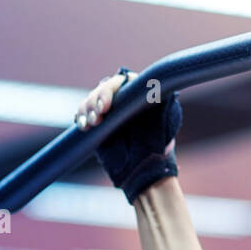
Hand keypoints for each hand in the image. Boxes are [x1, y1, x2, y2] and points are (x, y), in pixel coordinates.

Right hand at [75, 69, 182, 203]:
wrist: (145, 167)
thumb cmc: (159, 143)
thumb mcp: (165, 123)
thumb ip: (165, 107)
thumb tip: (169, 92)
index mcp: (138, 93)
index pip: (120, 82)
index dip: (109, 91)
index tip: (105, 107)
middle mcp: (122, 98)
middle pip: (102, 90)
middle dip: (95, 102)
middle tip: (96, 119)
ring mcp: (108, 110)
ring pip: (91, 101)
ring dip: (86, 110)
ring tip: (89, 125)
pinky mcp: (98, 122)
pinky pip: (84, 114)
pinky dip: (81, 117)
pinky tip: (82, 125)